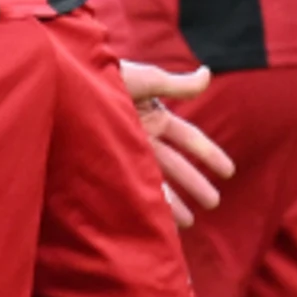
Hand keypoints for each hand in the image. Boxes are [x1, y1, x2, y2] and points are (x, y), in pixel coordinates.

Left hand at [119, 61, 234, 225]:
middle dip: (195, 184)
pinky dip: (147, 204)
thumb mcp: (146, 80)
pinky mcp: (107, 164)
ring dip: (174, 201)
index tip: (229, 173)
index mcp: (154, 115)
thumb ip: (178, 84)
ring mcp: (125, 151)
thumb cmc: (106, 75)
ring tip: (189, 223)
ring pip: (157, 181)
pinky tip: (157, 221)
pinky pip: (132, 188)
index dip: (209, 155)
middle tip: (213, 203)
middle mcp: (142, 136)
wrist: (68, 85)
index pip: (189, 139)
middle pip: (176, 165)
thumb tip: (208, 73)